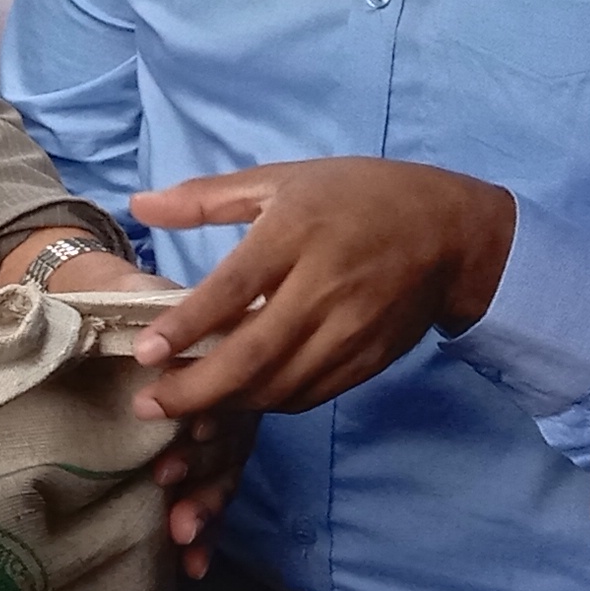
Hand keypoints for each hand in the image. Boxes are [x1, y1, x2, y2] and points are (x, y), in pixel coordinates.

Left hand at [0, 242, 254, 574]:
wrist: (102, 300)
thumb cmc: (119, 297)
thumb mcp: (135, 293)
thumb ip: (147, 308)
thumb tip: (149, 334)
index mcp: (219, 349)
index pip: (228, 384)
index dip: (212, 410)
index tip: (191, 429)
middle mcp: (226, 392)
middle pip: (229, 436)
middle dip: (202, 464)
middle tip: (170, 478)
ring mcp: (217, 429)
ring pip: (224, 473)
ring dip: (206, 505)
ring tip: (183, 532)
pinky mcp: (200, 459)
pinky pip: (211, 496)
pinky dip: (206, 533)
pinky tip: (194, 567)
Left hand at [123, 160, 515, 421]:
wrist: (450, 232)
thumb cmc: (357, 196)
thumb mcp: (282, 179)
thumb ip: (206, 198)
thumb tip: (139, 205)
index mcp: (297, 232)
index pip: (233, 290)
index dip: (187, 326)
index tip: (143, 352)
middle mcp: (324, 287)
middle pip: (254, 355)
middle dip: (195, 391)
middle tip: (148, 406)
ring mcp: (350, 330)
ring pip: (280, 386)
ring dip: (228, 405)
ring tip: (182, 411)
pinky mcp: (368, 360)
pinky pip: (309, 395)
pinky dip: (268, 404)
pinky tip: (238, 401)